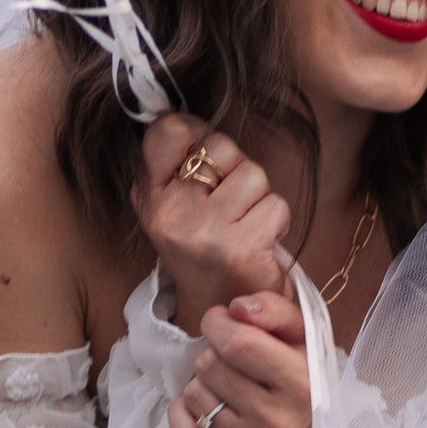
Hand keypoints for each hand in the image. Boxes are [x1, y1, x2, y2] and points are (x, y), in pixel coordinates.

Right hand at [134, 112, 288, 336]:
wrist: (226, 318)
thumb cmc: (208, 253)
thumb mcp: (174, 208)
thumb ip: (173, 163)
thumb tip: (173, 109)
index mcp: (150, 197)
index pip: (168, 130)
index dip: (197, 133)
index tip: (205, 158)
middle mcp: (170, 213)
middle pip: (221, 147)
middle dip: (236, 171)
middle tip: (229, 208)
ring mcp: (204, 231)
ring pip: (254, 175)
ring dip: (260, 200)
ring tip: (245, 227)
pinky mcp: (240, 248)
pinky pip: (275, 205)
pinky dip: (277, 223)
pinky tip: (260, 244)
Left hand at [169, 286, 311, 427]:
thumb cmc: (291, 372)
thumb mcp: (296, 333)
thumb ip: (272, 309)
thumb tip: (238, 308)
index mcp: (303, 383)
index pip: (237, 343)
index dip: (218, 323)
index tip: (221, 323)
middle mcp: (280, 423)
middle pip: (209, 365)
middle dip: (211, 353)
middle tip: (229, 363)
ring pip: (193, 394)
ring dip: (200, 384)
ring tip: (225, 389)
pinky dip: (182, 415)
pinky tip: (204, 410)